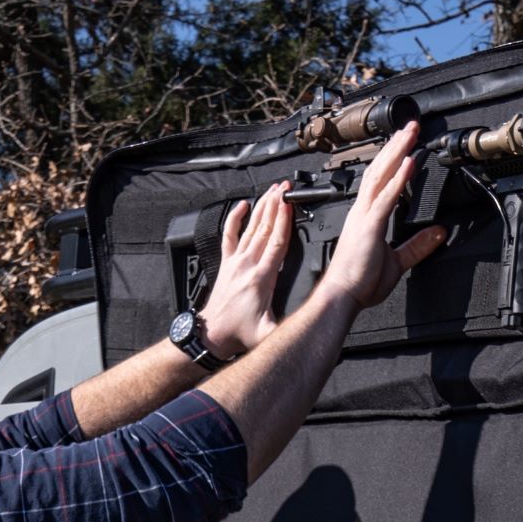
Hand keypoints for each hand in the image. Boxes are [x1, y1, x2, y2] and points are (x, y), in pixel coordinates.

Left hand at [198, 181, 292, 357]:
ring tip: (271, 190)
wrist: (212, 334)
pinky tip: (241, 205)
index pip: (276, 241)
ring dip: (261, 207)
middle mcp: (248, 265)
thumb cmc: (239, 333)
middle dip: (276, 205)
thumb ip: (287, 330)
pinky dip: (234, 218)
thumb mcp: (268, 334)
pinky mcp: (227, 263)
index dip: (284, 220)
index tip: (290, 202)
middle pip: (265, 228)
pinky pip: (229, 235)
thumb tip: (309, 327)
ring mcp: (236, 262)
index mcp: (262, 278)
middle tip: (285, 187)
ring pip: (251, 227)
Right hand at [323, 122, 445, 311]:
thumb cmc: (359, 282)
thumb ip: (417, 246)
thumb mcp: (397, 261)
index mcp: (366, 217)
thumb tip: (438, 234)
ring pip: (381, 175)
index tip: (407, 145)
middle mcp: (362, 211)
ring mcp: (364, 216)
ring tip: (410, 133)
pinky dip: (398, 180)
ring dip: (397, 152)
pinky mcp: (369, 226)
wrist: (341, 297)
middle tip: (411, 126)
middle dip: (395, 145)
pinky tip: (409, 164)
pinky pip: (385, 198)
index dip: (393, 159)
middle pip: (379, 169)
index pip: (380, 180)